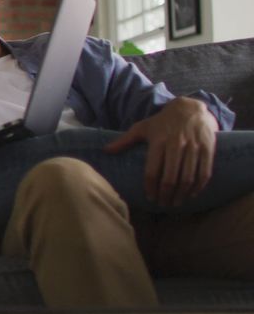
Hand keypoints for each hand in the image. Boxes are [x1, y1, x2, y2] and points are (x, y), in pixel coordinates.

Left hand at [105, 97, 219, 206]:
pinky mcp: (208, 148)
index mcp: (158, 141)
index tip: (150, 198)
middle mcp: (176, 144)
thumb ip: (124, 141)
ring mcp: (193, 147)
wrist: (190, 109)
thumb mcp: (142, 128)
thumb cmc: (162, 122)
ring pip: (188, 177)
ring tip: (176, 202)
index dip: (151, 188)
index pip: (152, 171)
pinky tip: (192, 194)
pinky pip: (204, 172)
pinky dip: (198, 186)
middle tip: (163, 204)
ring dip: (182, 194)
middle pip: (170, 178)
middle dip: (166, 195)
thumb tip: (105, 151)